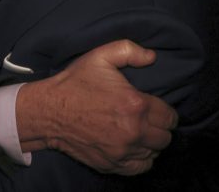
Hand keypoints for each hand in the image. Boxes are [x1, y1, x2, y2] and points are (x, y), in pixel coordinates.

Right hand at [16, 40, 176, 174]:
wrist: (49, 111)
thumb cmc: (74, 83)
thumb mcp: (100, 56)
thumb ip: (129, 50)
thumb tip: (152, 57)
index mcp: (135, 105)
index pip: (170, 117)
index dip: (165, 110)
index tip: (154, 107)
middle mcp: (133, 132)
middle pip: (165, 137)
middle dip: (160, 127)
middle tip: (147, 118)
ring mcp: (122, 151)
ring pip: (155, 153)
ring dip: (151, 142)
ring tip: (140, 131)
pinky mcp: (112, 164)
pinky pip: (141, 167)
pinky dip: (142, 158)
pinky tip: (133, 146)